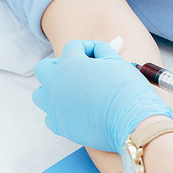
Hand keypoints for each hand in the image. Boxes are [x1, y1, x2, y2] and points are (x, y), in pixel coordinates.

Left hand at [33, 39, 172, 151]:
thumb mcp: (116, 62)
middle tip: (77, 70)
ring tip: (72, 90)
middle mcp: (56, 83)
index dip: (89, 48)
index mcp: (70, 64)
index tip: (100, 55)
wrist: (132, 123)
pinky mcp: (59, 125)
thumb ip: (104, 51)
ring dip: (53, 88)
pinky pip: (50, 115)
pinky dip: (60, 110)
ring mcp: (54, 106)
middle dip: (59, 65)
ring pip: (41, 93)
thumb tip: (101, 47)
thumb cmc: (127, 90)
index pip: (73, 47)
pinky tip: (77, 109)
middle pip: (44, 68)